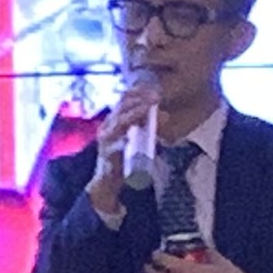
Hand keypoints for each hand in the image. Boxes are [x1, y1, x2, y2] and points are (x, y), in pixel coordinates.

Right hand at [85, 81, 154, 223]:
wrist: (107, 183)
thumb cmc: (122, 159)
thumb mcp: (137, 140)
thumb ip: (148, 128)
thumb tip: (166, 115)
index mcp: (112, 122)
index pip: (124, 101)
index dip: (138, 93)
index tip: (154, 89)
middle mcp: (106, 128)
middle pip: (121, 108)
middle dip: (139, 100)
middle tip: (155, 96)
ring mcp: (106, 140)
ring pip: (119, 121)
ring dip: (135, 112)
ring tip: (148, 106)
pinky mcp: (107, 153)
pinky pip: (118, 140)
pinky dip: (127, 134)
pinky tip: (138, 127)